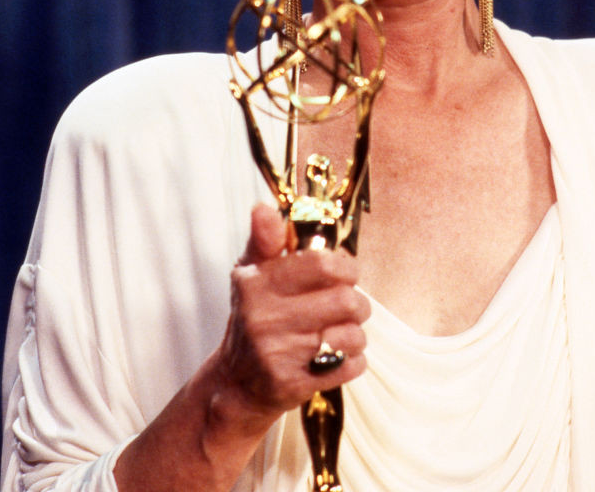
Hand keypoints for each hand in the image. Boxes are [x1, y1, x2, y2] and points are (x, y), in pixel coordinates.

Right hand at [215, 203, 369, 419]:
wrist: (236, 384)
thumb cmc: (253, 318)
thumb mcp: (251, 275)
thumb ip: (265, 240)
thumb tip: (263, 208)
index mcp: (257, 285)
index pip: (322, 264)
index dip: (345, 266)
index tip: (345, 271)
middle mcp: (265, 319)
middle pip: (345, 301)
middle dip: (357, 302)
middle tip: (348, 305)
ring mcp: (280, 355)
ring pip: (353, 335)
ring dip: (355, 333)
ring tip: (340, 331)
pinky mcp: (295, 386)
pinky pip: (351, 366)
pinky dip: (353, 360)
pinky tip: (336, 356)